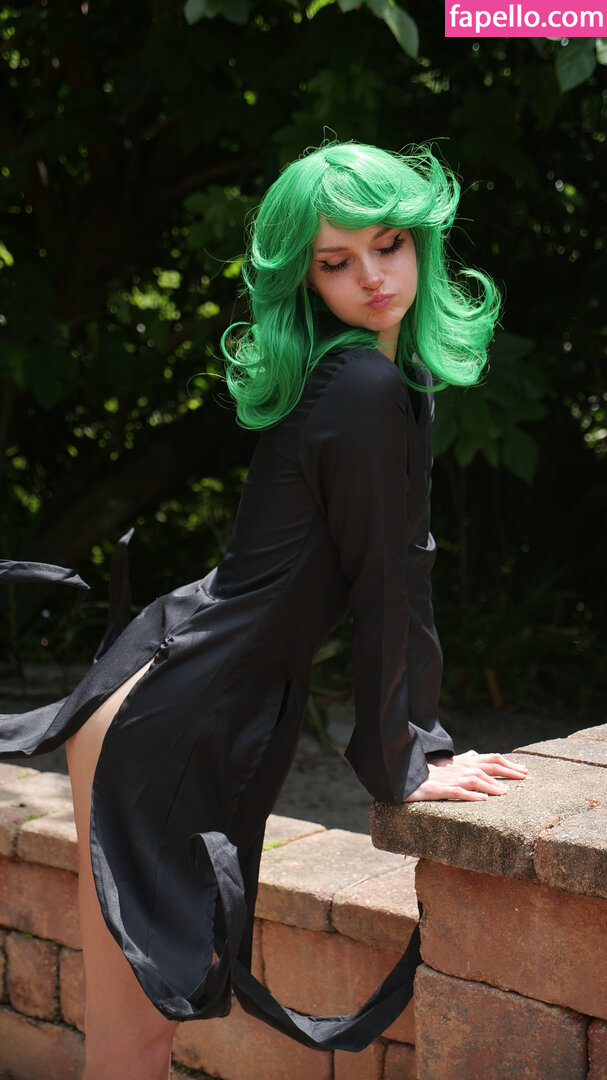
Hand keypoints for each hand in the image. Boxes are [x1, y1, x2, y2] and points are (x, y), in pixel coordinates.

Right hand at [403, 750, 527, 802]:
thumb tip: (473, 754)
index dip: (508, 763)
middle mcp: (459, 768)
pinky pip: (457, 792)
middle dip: (507, 771)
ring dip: (491, 785)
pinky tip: (482, 799)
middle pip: (487, 766)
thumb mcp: (444, 763)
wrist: (403, 776)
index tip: (524, 770)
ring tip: (505, 793)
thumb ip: (461, 759)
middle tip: (524, 778)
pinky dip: (470, 795)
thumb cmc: (425, 771)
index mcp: (462, 762)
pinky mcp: (438, 789)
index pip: (490, 759)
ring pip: (474, 779)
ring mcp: (449, 778)